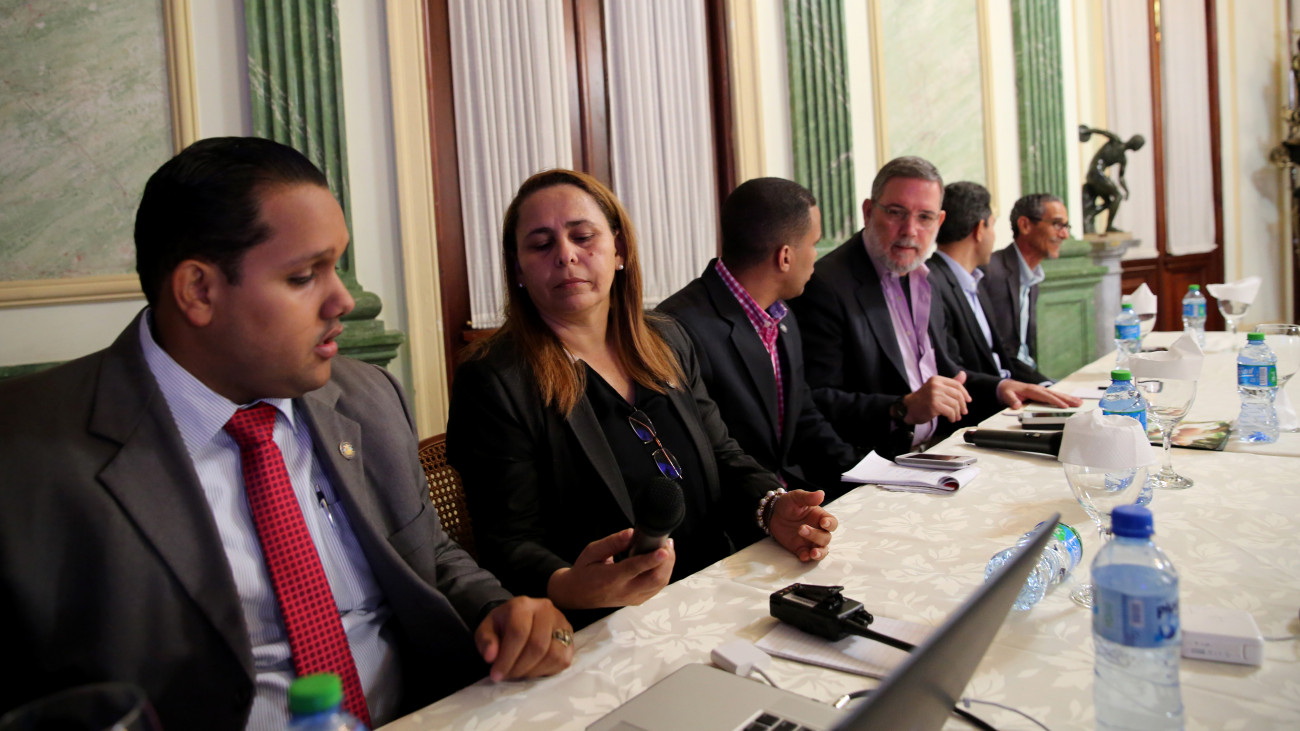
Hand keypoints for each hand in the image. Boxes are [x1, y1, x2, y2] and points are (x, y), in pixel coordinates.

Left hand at [475, 596, 573, 681]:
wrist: (521, 618)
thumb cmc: (503, 625)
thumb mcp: (487, 629)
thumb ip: (486, 641)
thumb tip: (491, 657)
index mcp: (522, 604)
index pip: (518, 632)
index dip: (506, 658)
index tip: (496, 675)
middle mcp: (545, 609)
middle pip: (537, 645)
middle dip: (520, 667)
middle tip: (508, 676)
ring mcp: (562, 622)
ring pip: (553, 654)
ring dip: (534, 671)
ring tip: (520, 673)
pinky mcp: (571, 636)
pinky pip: (563, 660)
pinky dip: (547, 671)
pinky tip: (533, 670)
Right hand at [546, 528, 674, 609]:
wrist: (577, 594)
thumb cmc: (584, 571)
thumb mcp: (591, 552)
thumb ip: (611, 543)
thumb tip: (631, 533)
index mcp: (610, 579)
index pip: (634, 568)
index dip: (651, 559)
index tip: (664, 550)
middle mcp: (624, 592)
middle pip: (654, 579)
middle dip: (667, 561)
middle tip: (667, 543)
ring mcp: (632, 599)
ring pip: (659, 584)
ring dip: (668, 566)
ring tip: (667, 549)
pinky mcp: (638, 600)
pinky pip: (657, 588)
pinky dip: (664, 573)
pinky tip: (662, 561)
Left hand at [768, 490, 837, 561]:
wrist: (773, 513)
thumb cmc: (788, 503)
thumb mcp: (796, 497)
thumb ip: (808, 497)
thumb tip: (821, 493)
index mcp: (820, 517)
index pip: (832, 523)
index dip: (830, 524)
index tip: (823, 522)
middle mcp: (818, 530)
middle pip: (826, 538)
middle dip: (816, 535)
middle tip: (801, 529)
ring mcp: (810, 541)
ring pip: (821, 550)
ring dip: (819, 553)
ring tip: (813, 553)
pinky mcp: (800, 548)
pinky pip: (806, 555)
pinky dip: (806, 557)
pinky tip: (803, 555)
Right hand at [901, 372, 971, 423]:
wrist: (908, 408)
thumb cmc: (923, 399)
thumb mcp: (936, 388)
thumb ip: (950, 383)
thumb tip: (963, 375)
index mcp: (937, 379)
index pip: (957, 384)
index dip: (965, 393)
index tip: (968, 401)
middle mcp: (936, 385)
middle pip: (957, 394)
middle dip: (963, 405)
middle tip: (964, 412)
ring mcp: (934, 395)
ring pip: (955, 404)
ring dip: (957, 413)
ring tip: (956, 417)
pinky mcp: (934, 405)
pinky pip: (950, 411)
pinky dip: (953, 417)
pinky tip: (951, 419)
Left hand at [997, 379, 1083, 409]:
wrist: (1007, 386)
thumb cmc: (1008, 391)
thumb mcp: (1007, 396)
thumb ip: (1012, 401)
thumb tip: (1017, 406)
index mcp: (1032, 390)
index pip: (1046, 397)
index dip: (1055, 401)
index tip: (1064, 406)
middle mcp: (1039, 389)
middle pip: (1055, 394)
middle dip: (1067, 399)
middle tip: (1078, 403)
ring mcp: (1042, 390)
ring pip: (1058, 394)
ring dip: (1069, 398)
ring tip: (1080, 402)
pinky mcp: (1043, 393)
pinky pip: (1056, 395)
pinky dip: (1065, 398)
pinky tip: (1073, 400)